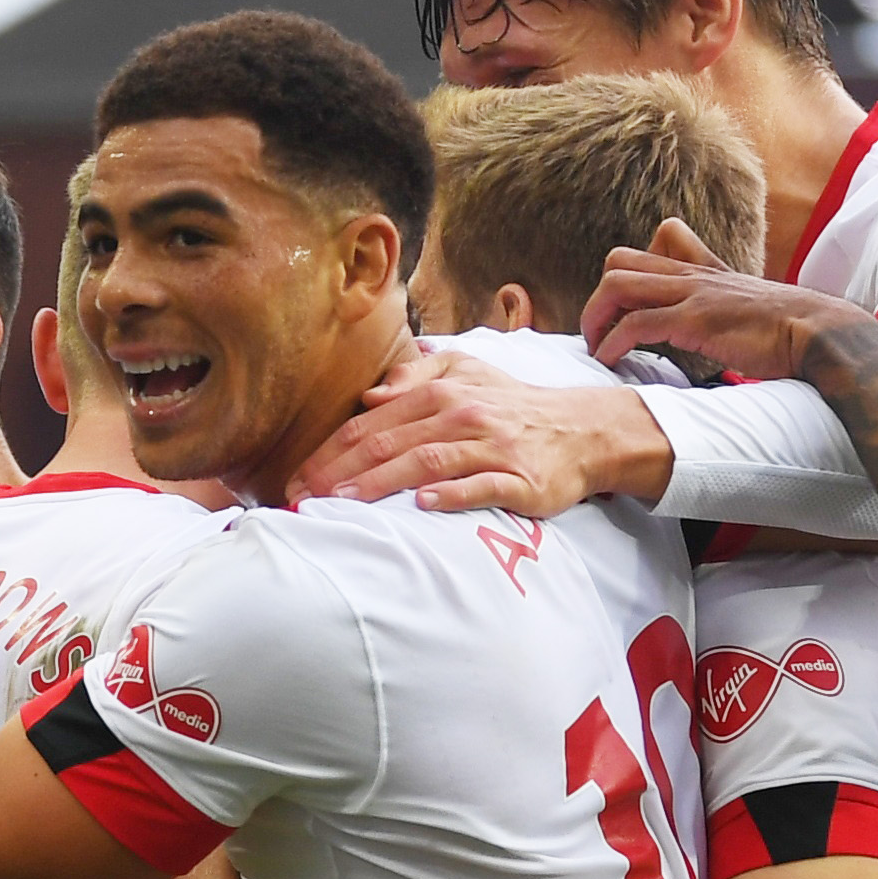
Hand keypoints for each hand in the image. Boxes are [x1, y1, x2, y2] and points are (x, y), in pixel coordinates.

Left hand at [298, 342, 669, 515]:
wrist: (581, 430)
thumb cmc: (513, 407)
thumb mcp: (469, 374)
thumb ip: (418, 377)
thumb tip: (370, 394)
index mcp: (440, 392)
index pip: (371, 422)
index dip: (329, 450)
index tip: (296, 478)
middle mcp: (461, 414)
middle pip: (387, 443)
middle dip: (338, 472)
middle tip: (300, 499)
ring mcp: (491, 447)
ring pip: (425, 462)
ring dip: (379, 483)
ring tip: (342, 503)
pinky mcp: (519, 478)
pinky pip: (480, 485)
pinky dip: (450, 494)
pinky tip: (421, 505)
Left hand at [584, 222, 866, 391]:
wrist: (821, 334)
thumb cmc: (791, 333)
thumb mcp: (752, 310)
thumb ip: (727, 313)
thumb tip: (717, 341)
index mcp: (706, 271)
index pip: (657, 242)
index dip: (632, 273)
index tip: (627, 312)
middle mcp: (694, 276)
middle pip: (621, 261)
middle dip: (599, 300)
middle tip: (599, 335)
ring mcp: (692, 294)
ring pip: (618, 285)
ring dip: (595, 319)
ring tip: (596, 350)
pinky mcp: (695, 321)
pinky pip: (636, 323)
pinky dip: (612, 343)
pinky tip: (610, 361)